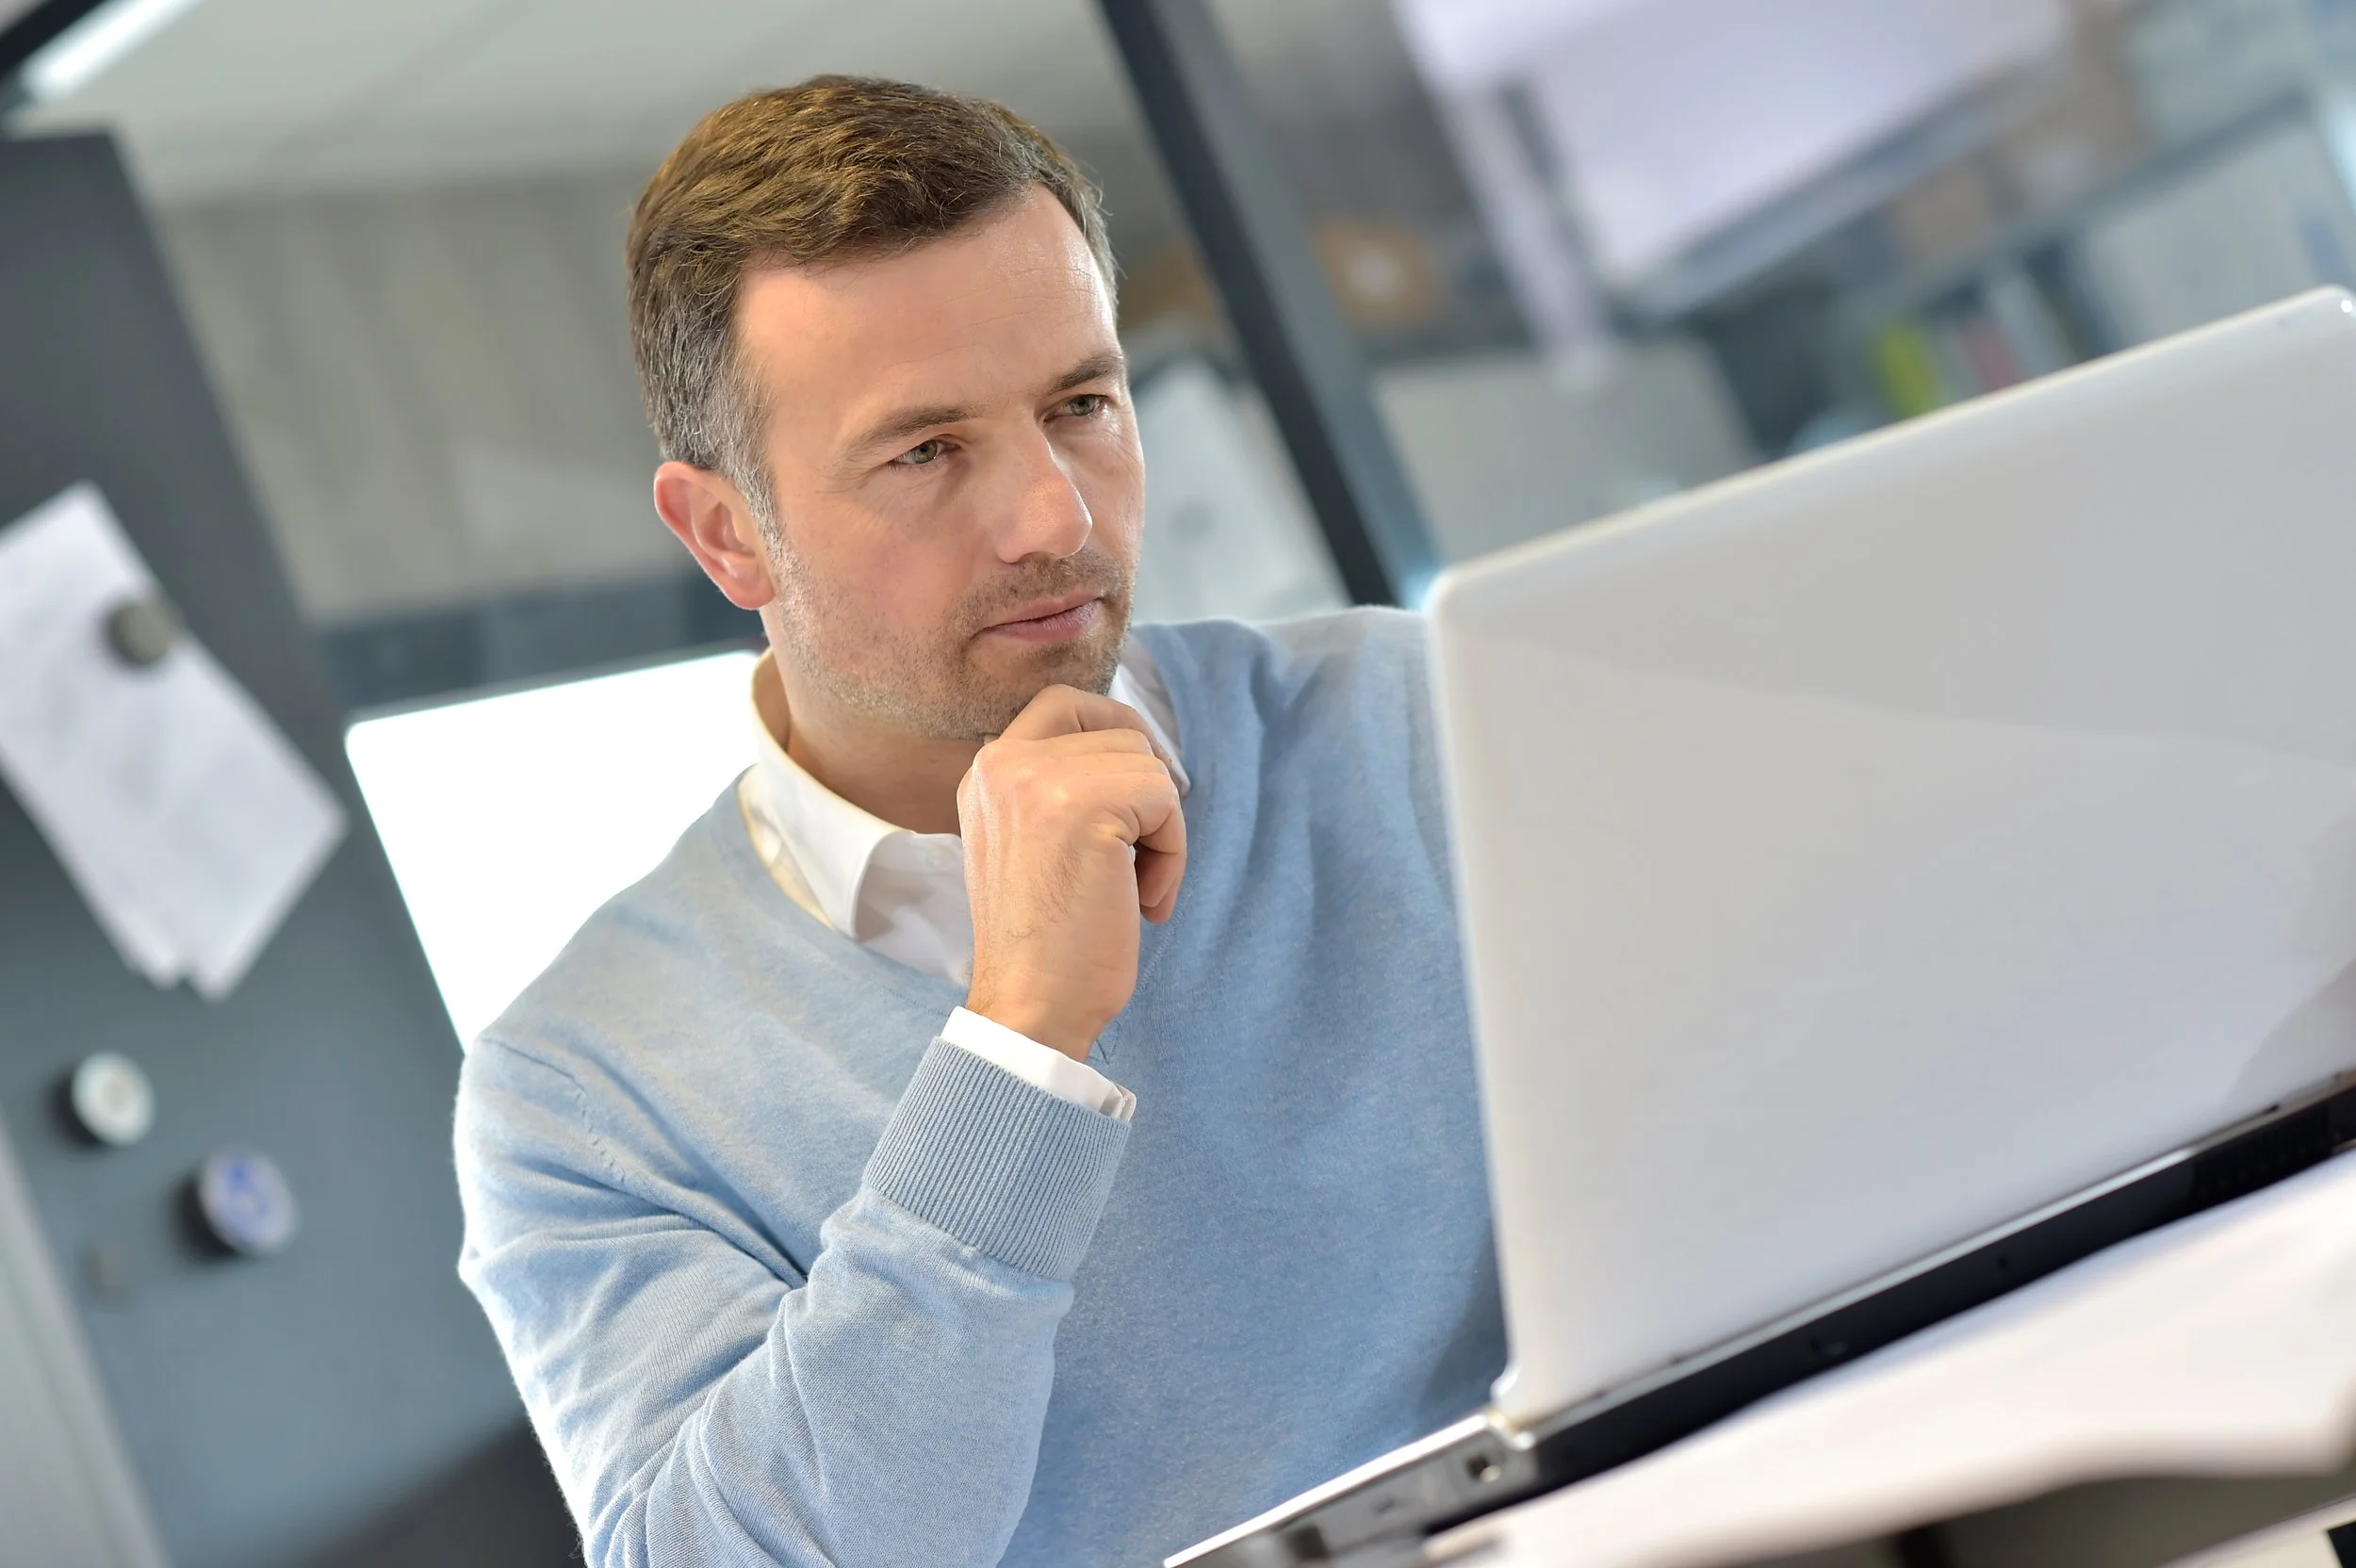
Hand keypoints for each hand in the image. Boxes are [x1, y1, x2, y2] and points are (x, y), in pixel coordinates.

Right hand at [958, 685, 1186, 1060]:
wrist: (1031, 1006)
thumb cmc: (1046, 942)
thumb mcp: (1030, 842)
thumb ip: (1059, 788)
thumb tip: (1138, 746)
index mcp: (985, 772)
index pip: (1064, 704)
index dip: (1115, 732)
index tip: (1138, 794)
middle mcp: (1002, 763)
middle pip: (1120, 733)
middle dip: (1145, 796)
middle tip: (1136, 859)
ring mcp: (1039, 780)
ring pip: (1149, 766)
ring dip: (1160, 832)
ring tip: (1131, 890)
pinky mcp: (1085, 805)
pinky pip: (1166, 799)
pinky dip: (1172, 854)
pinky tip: (1141, 902)